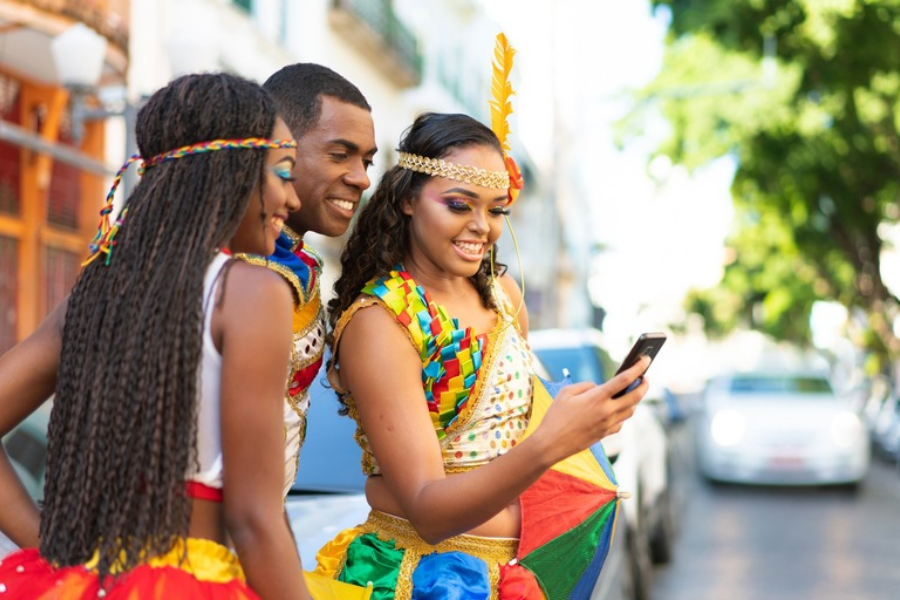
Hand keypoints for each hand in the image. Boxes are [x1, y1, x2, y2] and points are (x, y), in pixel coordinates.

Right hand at [534, 357, 649, 464]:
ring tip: (634, 391)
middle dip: (644, 385)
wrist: (551, 444)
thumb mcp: (566, 393)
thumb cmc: (556, 416)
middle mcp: (606, 411)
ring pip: (631, 410)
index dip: (638, 368)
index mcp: (597, 397)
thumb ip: (586, 385)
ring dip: (635, 399)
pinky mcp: (605, 434)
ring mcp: (608, 424)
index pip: (624, 379)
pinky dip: (623, 413)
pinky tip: (618, 409)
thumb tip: (599, 387)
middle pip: (635, 396)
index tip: (646, 360)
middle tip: (646, 378)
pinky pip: (621, 422)